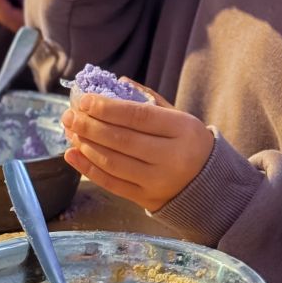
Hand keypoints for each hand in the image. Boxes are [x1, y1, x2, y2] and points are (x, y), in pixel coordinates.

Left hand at [60, 92, 213, 211]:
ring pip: (114, 163)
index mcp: (182, 129)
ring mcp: (158, 181)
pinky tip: (72, 154)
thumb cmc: (189, 142)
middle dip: (90, 126)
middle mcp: (171, 157)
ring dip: (86, 145)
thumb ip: (148, 100)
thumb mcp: (178, 116)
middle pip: (123, 140)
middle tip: (70, 115)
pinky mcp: (146, 199)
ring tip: (70, 131)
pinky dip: (88, 169)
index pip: (138, 117)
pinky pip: (112, 184)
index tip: (85, 100)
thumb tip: (115, 83)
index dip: (108, 108)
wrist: (211, 186)